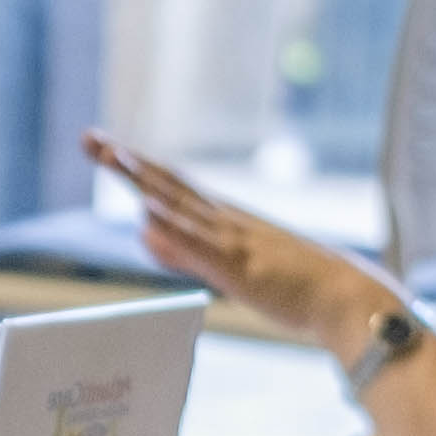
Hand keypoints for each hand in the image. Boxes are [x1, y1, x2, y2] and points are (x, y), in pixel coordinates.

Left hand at [84, 132, 401, 351]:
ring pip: (180, 204)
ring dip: (145, 179)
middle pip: (167, 184)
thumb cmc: (295, 286)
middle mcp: (225, 220)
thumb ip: (183, 251)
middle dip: (127, 161)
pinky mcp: (241, 264)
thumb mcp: (226, 267)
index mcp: (223, 220)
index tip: (105, 146)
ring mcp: (233, 239)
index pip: (170, 187)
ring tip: (111, 155)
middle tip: (89, 138)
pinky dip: (173, 224)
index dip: (136, 166)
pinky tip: (147, 207)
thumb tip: (143, 232)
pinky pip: (201, 243)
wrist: (346, 297)